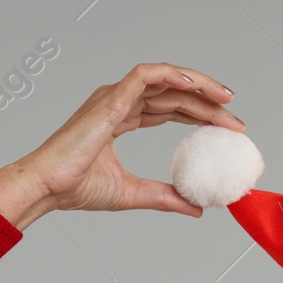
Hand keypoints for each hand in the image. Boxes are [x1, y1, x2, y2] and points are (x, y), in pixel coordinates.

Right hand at [0, 63, 243, 225]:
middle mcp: (118, 103)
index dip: (199, 115)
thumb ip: (165, 197)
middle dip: (208, 103)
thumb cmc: (74, 188)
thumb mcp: (132, 193)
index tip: (225, 129)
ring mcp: (114, 97)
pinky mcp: (110, 98)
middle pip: (173, 94)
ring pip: (166, 79)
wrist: (47, 188)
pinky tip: (196, 86)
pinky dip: (173, 75)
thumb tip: (196, 208)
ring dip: (199, 86)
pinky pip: (147, 75)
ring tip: (226, 99)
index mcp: (119, 119)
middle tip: (235, 119)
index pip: (168, 109)